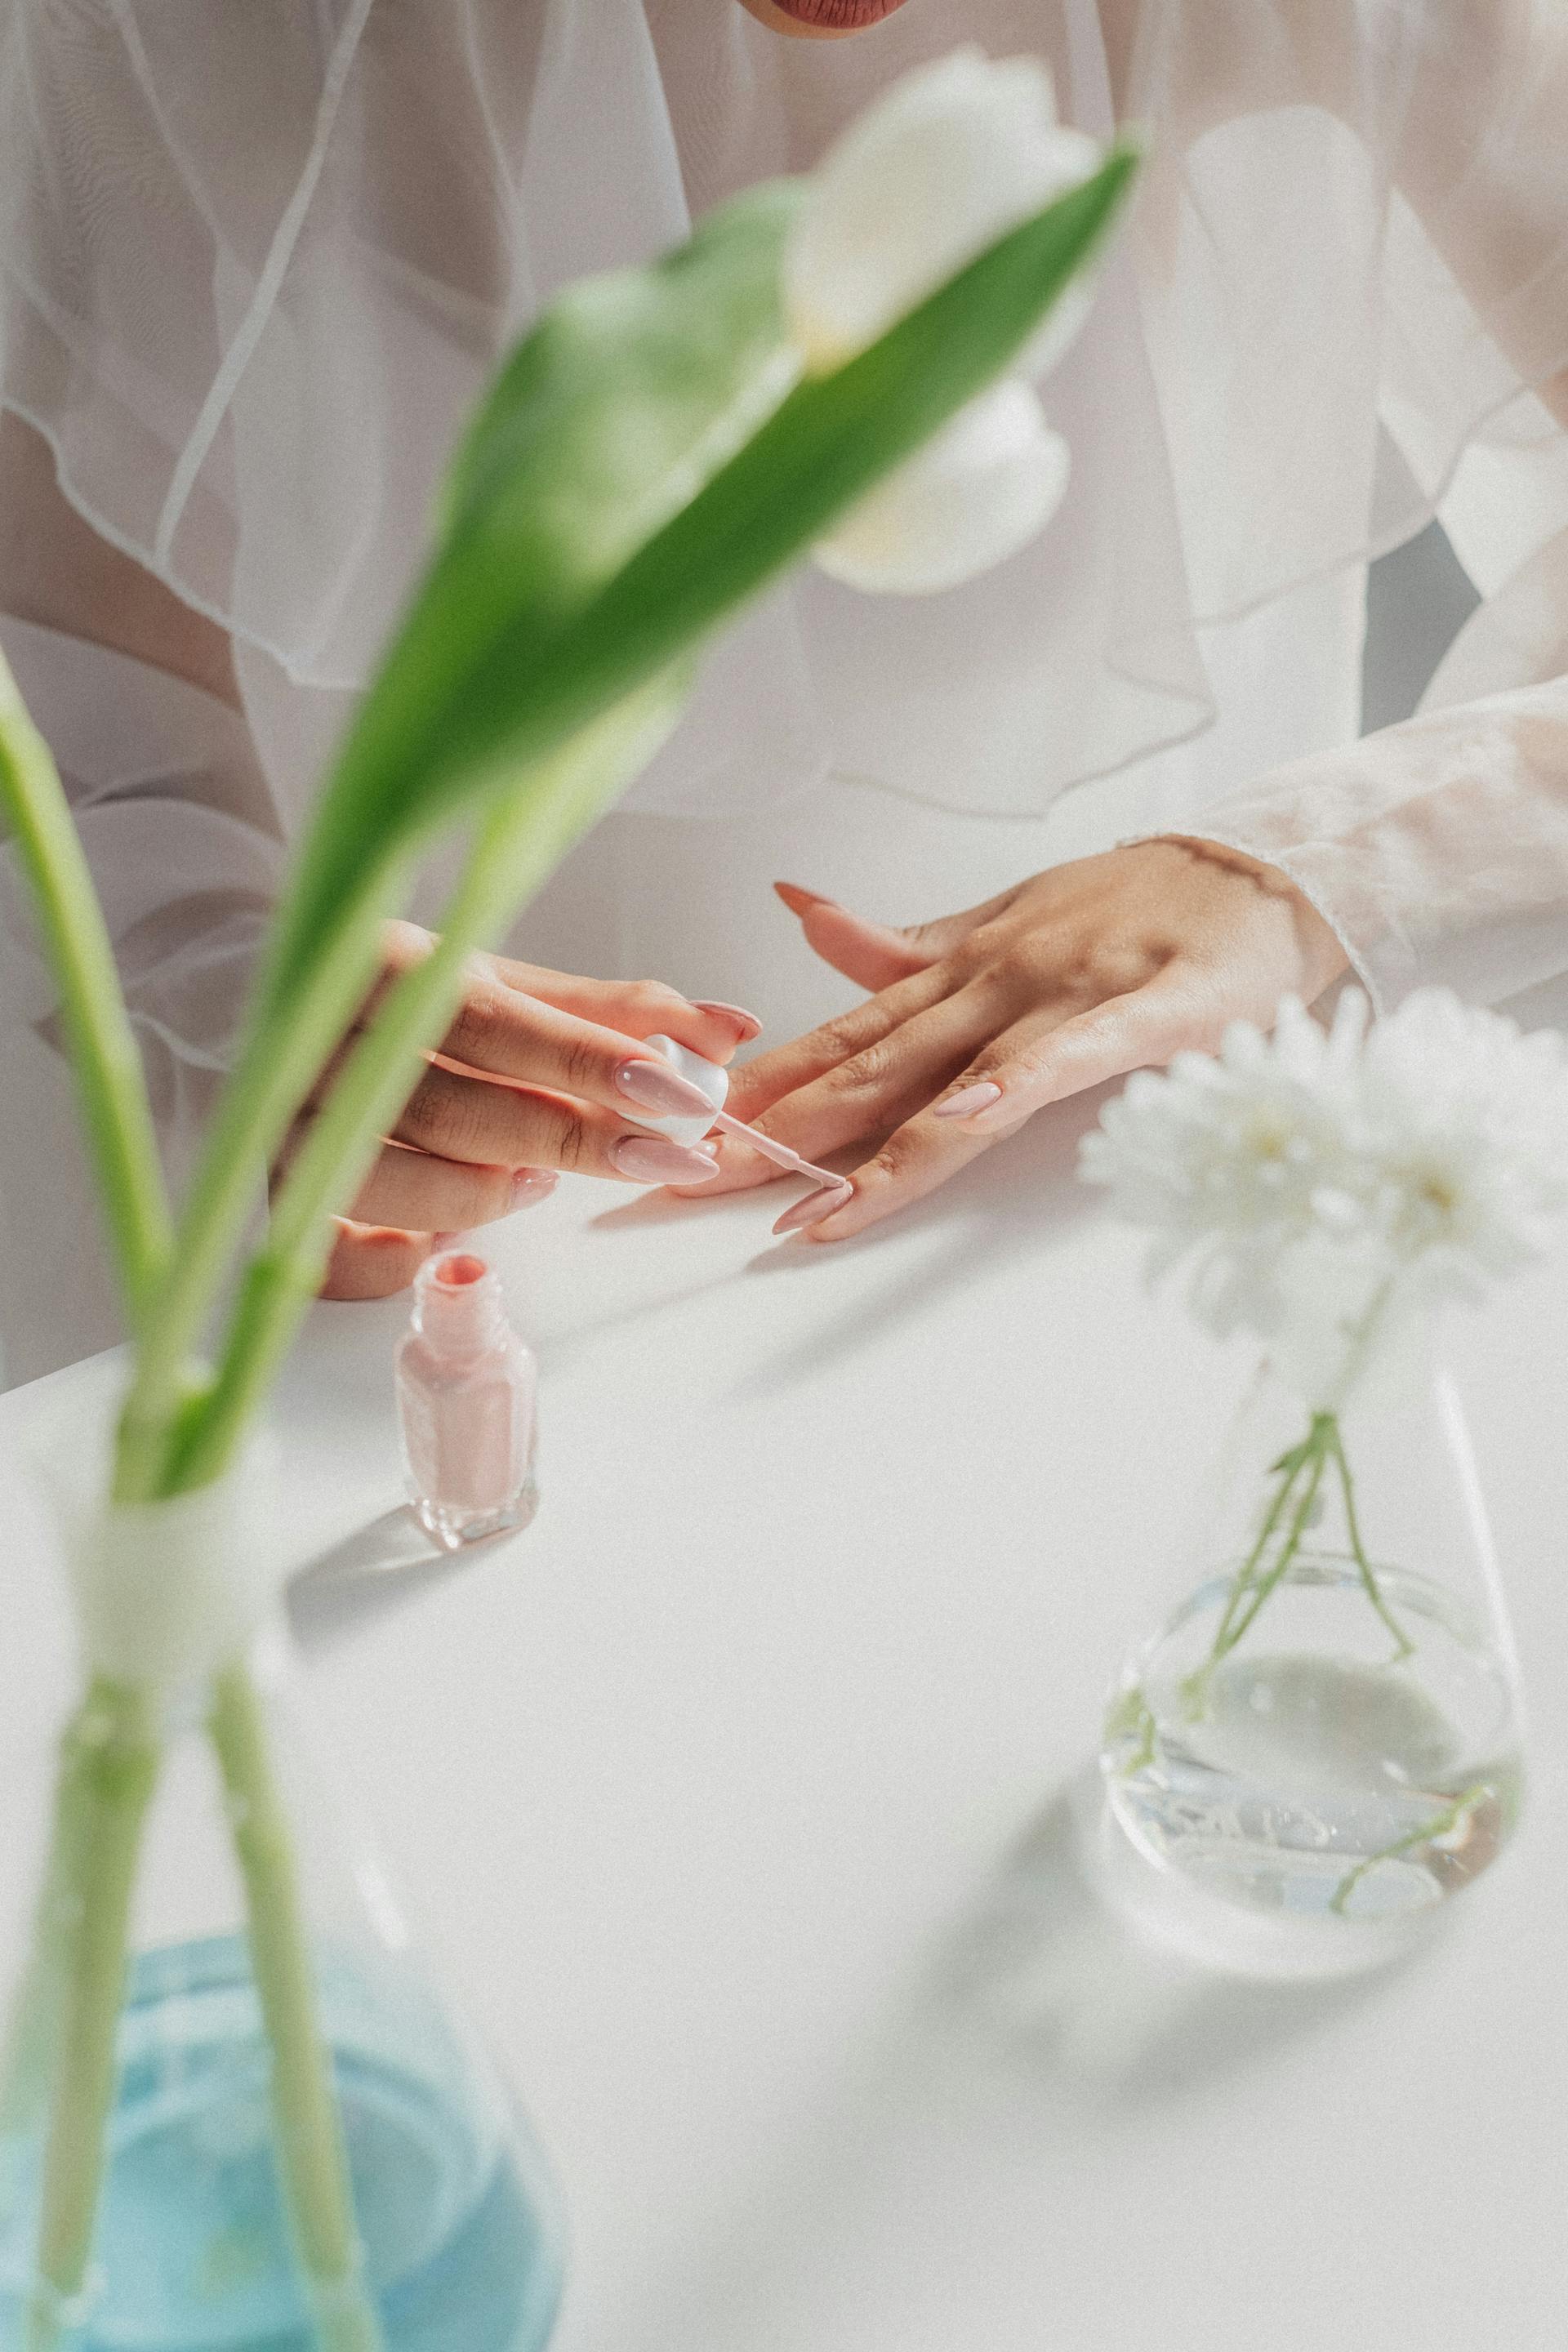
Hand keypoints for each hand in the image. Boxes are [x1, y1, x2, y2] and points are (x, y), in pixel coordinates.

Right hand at [275, 921, 759, 1297]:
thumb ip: (614, 1011)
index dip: (588, 1062)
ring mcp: (286, 1119)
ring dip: (484, 1194)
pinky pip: (335, 1251)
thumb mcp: (502, 985)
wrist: (274, 1001)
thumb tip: (731, 1030)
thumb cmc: (409, 999)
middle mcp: (318, 1041)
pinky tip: (441, 1251)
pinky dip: (396, 1260)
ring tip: (537, 1180)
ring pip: (392, 1180)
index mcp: (380, 965)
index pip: (493, 1022)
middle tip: (663, 1155)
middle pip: (454, 1108)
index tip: (677, 1092)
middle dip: (570, 1138)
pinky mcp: (274, 1187)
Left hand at [685, 839, 1347, 1239]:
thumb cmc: (1134, 906)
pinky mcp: (1145, 1016)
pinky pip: (1067, 1060)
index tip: (680, 1126)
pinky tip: (958, 1123)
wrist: (1258, 871)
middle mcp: (990, 983)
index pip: (839, 1035)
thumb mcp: (1002, 917)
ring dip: (873, 1145)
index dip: (759, 1083)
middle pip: (868, 1070)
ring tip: (802, 1205)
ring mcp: (1061, 999)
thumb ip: (903, 942)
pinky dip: (1010, 1089)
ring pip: (952, 1082)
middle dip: (778, 1133)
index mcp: (955, 969)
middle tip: (694, 1184)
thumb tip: (799, 914)